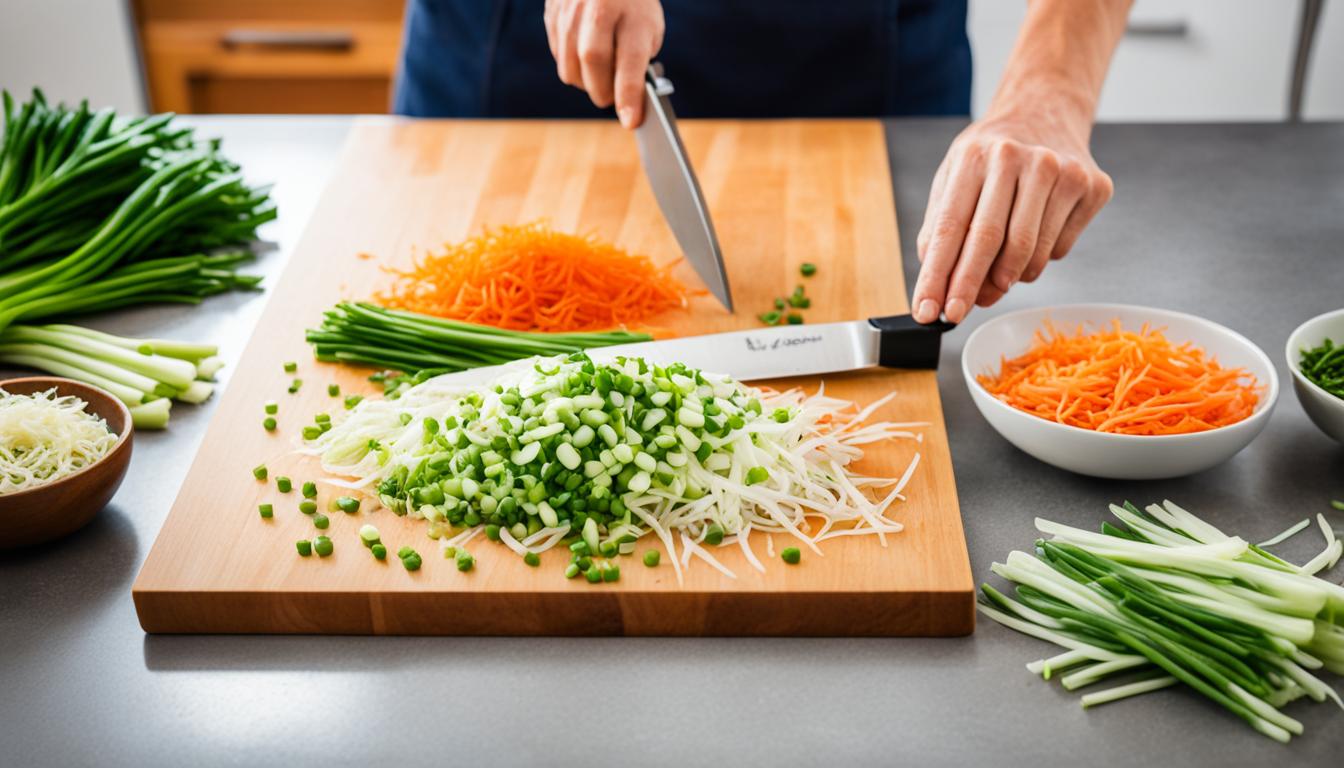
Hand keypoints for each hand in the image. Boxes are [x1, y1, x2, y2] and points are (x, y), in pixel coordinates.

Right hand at [544, 0, 664, 127]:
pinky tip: (585, 60)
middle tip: (612, 98)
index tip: (631, 121)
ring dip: (586, 83)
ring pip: (570, 67)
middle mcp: (599, 7)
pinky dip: (573, 67)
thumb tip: (628, 101)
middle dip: (604, 91)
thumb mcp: (648, 26)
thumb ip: (639, 61)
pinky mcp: (553, 13)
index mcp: (633, 11)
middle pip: (593, 62)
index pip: (630, 61)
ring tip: (600, 79)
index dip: (629, 95)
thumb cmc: (633, 5)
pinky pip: (558, 56)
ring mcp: (571, 9)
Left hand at [911, 104, 1113, 324]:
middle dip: (969, 287)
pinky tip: (1032, 240)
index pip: (950, 227)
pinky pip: (1059, 250)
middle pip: (991, 241)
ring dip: (1007, 279)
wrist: (1045, 110)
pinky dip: (1038, 261)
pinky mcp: (1093, 186)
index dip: (937, 275)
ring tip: (996, 277)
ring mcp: (1062, 171)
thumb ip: (939, 226)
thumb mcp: (953, 175)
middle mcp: (1019, 158)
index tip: (928, 310)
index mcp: (977, 155)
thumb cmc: (992, 153)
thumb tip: (936, 281)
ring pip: (1030, 254)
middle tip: (957, 314)